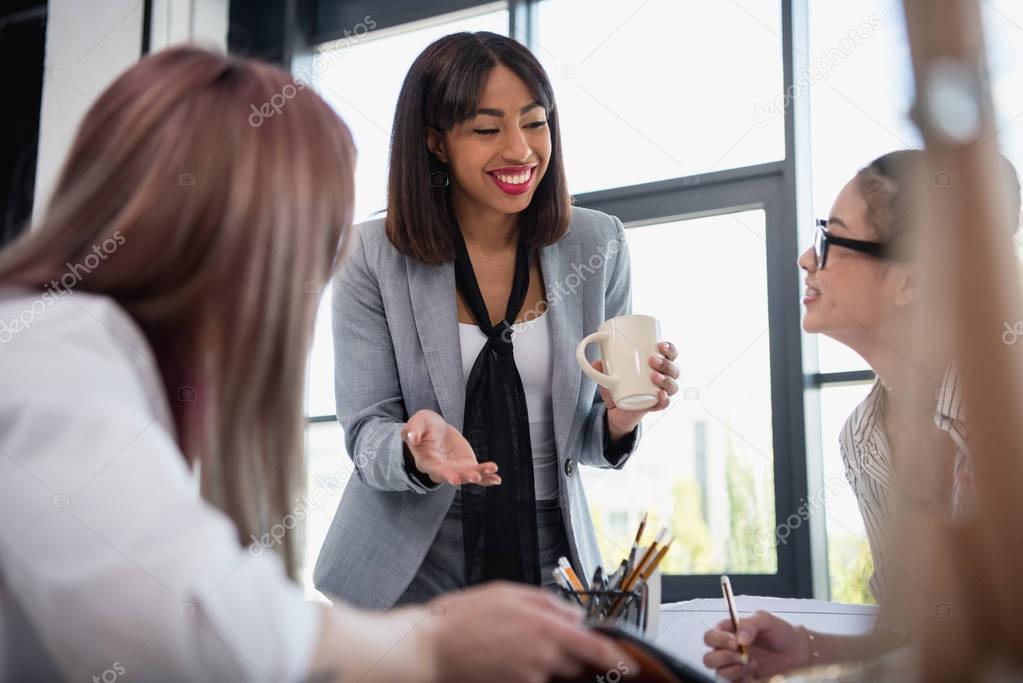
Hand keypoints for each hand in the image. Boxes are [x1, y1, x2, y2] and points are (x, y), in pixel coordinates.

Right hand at [401, 409, 500, 486]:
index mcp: (426, 461)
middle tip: (475, 477)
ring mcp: (455, 469)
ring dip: (480, 475)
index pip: (435, 469)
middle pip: (453, 475)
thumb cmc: (423, 426)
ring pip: (468, 476)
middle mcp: (441, 470)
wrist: (435, 430)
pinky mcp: (466, 466)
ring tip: (492, 471)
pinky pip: (477, 474)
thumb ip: (413, 430)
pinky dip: (487, 478)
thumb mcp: (417, 422)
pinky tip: (497, 479)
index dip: (444, 474)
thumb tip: (412, 436)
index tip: (454, 479)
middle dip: (464, 477)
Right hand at [422, 582, 637, 682]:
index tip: (628, 663)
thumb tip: (573, 614)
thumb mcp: (507, 593)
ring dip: (546, 662)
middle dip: (575, 657)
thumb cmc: (461, 619)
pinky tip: (504, 658)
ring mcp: (529, 678)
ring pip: (553, 673)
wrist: (428, 652)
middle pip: (578, 665)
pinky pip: (533, 680)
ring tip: (513, 646)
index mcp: (546, 628)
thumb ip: (547, 602)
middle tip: (550, 643)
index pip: (596, 650)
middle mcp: (543, 658)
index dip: (616, 659)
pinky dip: (527, 671)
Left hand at [594, 340, 679, 441]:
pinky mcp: (654, 406)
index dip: (670, 348)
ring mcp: (660, 393)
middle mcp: (662, 378)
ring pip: (672, 386)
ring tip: (654, 376)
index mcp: (655, 365)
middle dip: (666, 363)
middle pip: (674, 369)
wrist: (616, 411)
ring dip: (666, 379)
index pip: (670, 354)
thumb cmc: (618, 386)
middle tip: (652, 360)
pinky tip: (661, 395)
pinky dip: (665, 400)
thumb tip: (596, 361)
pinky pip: (665, 404)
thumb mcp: (608, 375)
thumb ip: (601, 369)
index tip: (661, 344)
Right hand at [702, 611, 808, 680]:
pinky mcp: (743, 681)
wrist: (798, 652)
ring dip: (734, 671)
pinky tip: (756, 674)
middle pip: (708, 659)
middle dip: (724, 658)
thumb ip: (750, 624)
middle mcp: (727, 651)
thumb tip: (739, 638)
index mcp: (728, 633)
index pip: (710, 637)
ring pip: (719, 674)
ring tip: (752, 664)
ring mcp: (734, 668)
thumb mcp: (766, 620)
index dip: (719, 640)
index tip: (735, 642)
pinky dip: (743, 680)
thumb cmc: (780, 633)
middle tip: (743, 656)